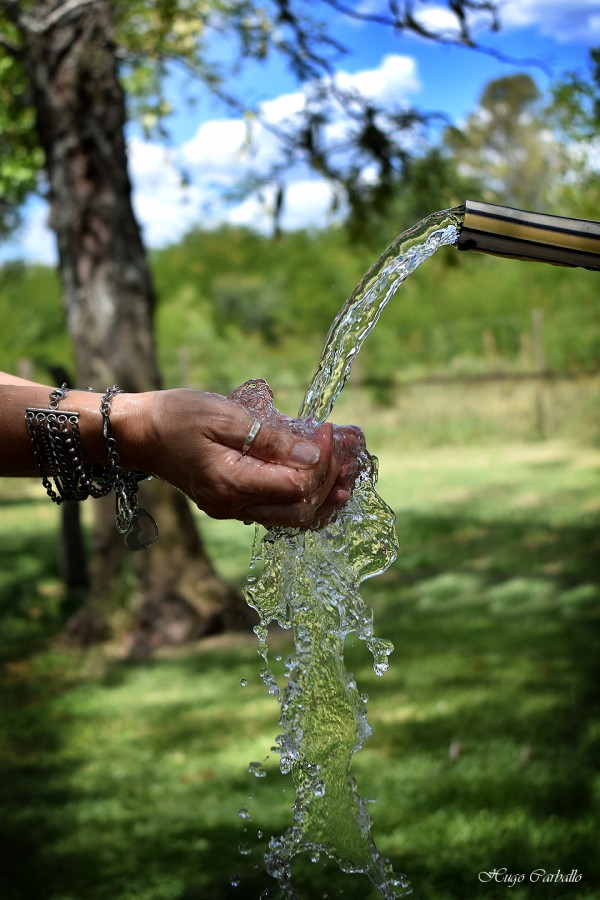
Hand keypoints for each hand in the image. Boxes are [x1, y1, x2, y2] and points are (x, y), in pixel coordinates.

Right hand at [124, 389, 360, 528]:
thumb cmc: (178, 416)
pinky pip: (278, 513)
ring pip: (293, 520)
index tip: (328, 430)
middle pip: (301, 513)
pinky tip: (318, 480)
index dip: (322, 461)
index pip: (297, 486)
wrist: (139, 433)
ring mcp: (232, 510)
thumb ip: (272, 440)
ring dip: (323, 496)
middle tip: (346, 453)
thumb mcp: (225, 416)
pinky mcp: (231, 505)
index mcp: (232, 484)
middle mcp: (233, 507)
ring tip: (345, 471)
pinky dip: (304, 498)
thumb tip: (314, 457)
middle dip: (331, 483)